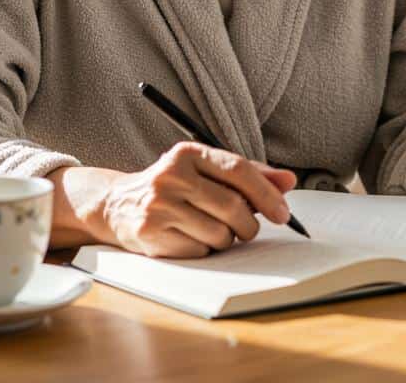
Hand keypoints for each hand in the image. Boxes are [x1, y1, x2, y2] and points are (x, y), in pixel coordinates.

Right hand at [99, 142, 295, 257]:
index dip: (266, 193)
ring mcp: (159, 205)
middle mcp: (172, 175)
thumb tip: (288, 181)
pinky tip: (190, 238)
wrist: (116, 205)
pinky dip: (205, 250)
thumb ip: (248, 174)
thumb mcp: (206, 170)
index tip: (283, 212)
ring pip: (219, 234)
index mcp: (189, 152)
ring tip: (211, 229)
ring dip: (226, 239)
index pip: (238, 170)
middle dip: (249, 224)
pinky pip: (200, 252)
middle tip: (247, 227)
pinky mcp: (151, 235)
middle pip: (232, 206)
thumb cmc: (173, 186)